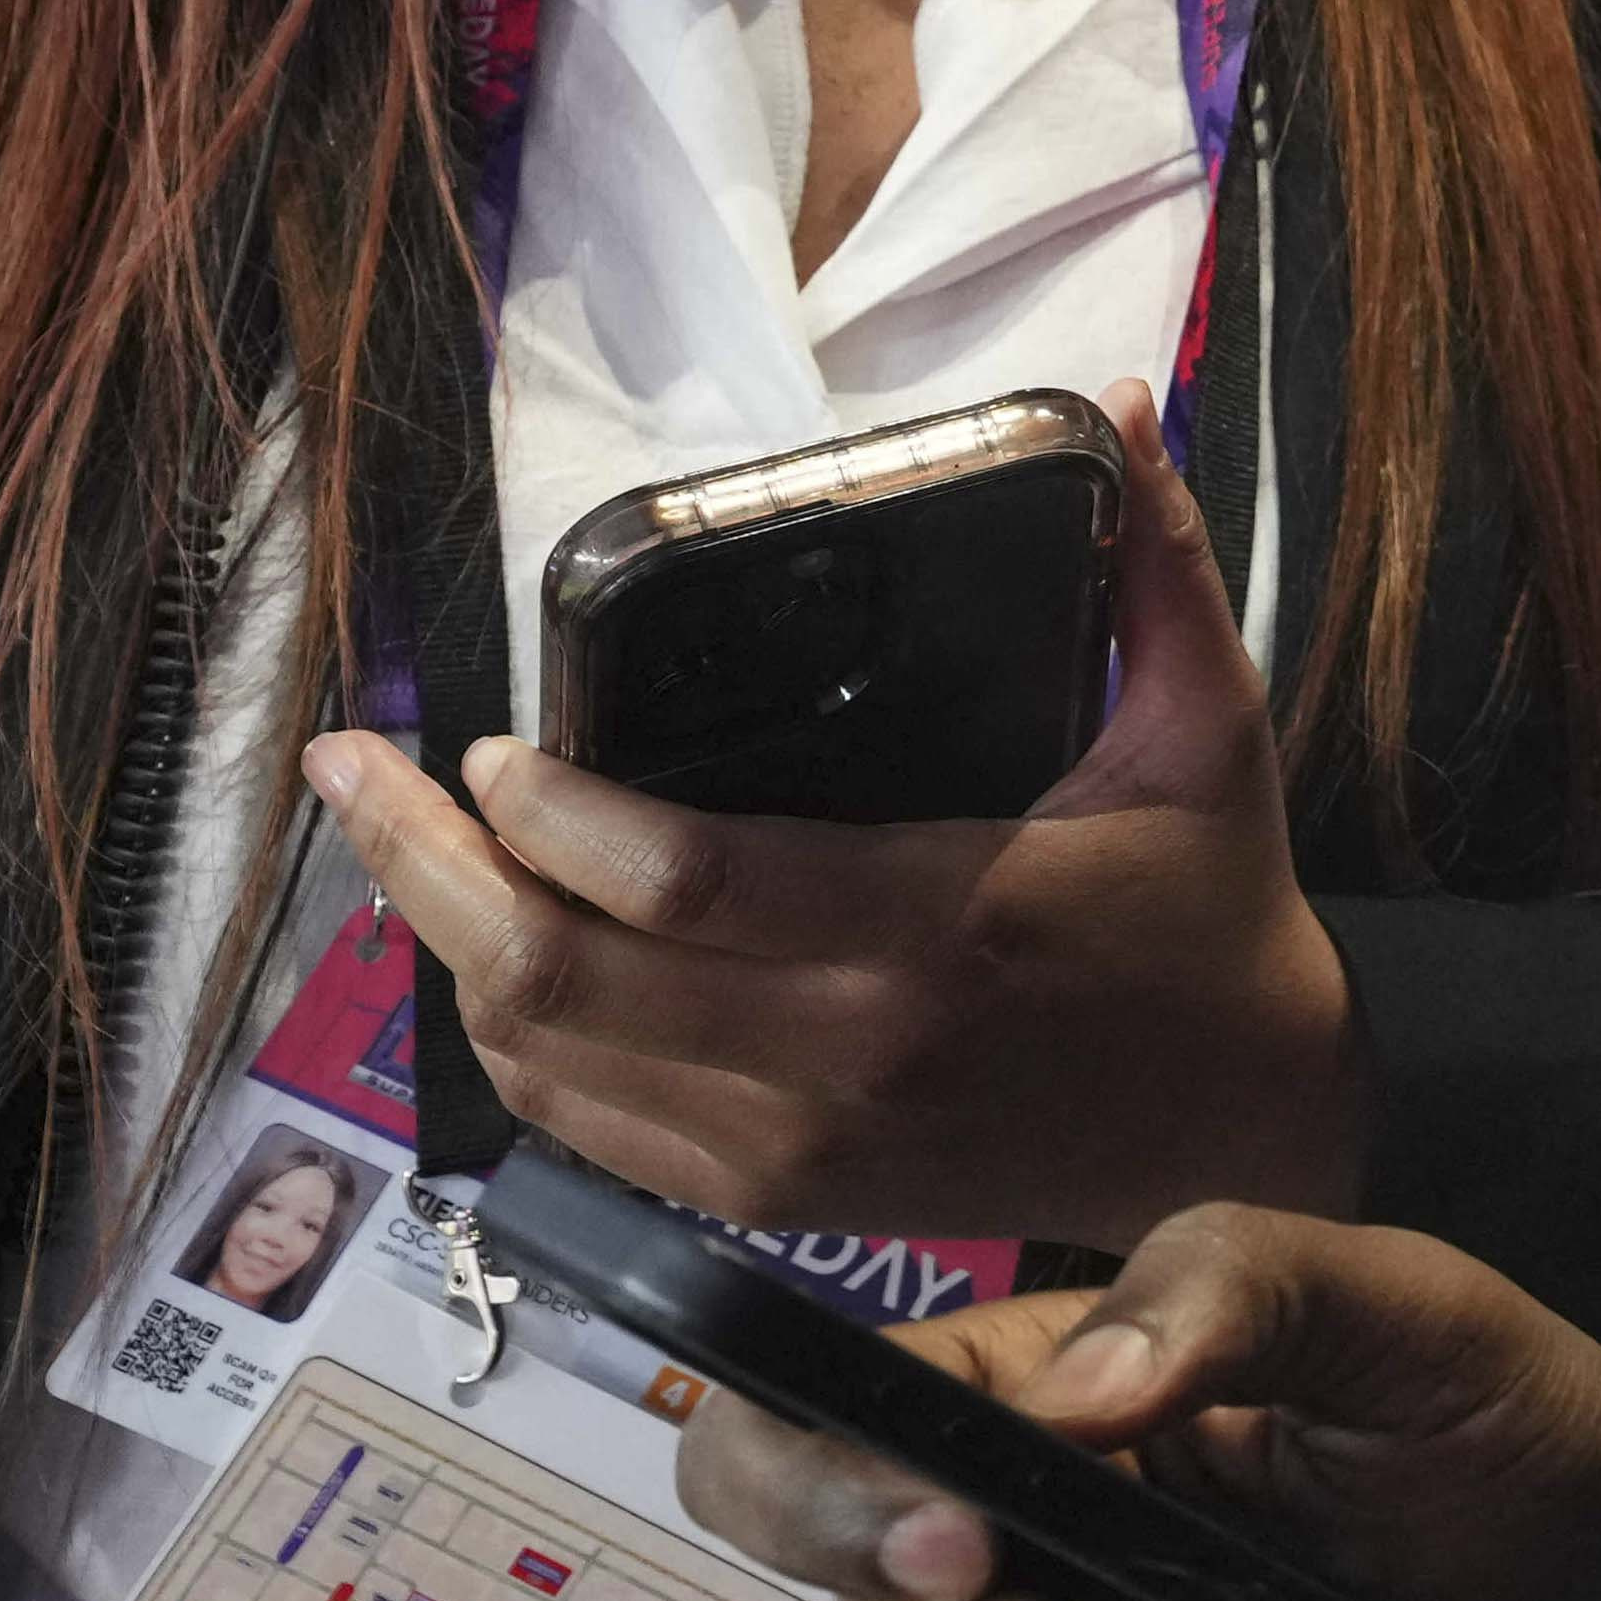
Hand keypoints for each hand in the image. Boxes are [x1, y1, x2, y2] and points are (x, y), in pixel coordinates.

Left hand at [312, 396, 1361, 1243]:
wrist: (1238, 1133)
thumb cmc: (1213, 912)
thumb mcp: (1209, 729)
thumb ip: (1154, 566)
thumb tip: (1121, 400)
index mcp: (941, 925)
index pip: (684, 885)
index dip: (552, 814)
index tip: (491, 739)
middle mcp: (846, 1055)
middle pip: (563, 979)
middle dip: (427, 870)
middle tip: (361, 773)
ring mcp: (798, 1149)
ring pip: (546, 1062)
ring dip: (446, 952)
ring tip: (400, 846)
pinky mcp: (777, 1199)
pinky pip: (587, 1130)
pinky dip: (511, 1041)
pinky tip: (480, 957)